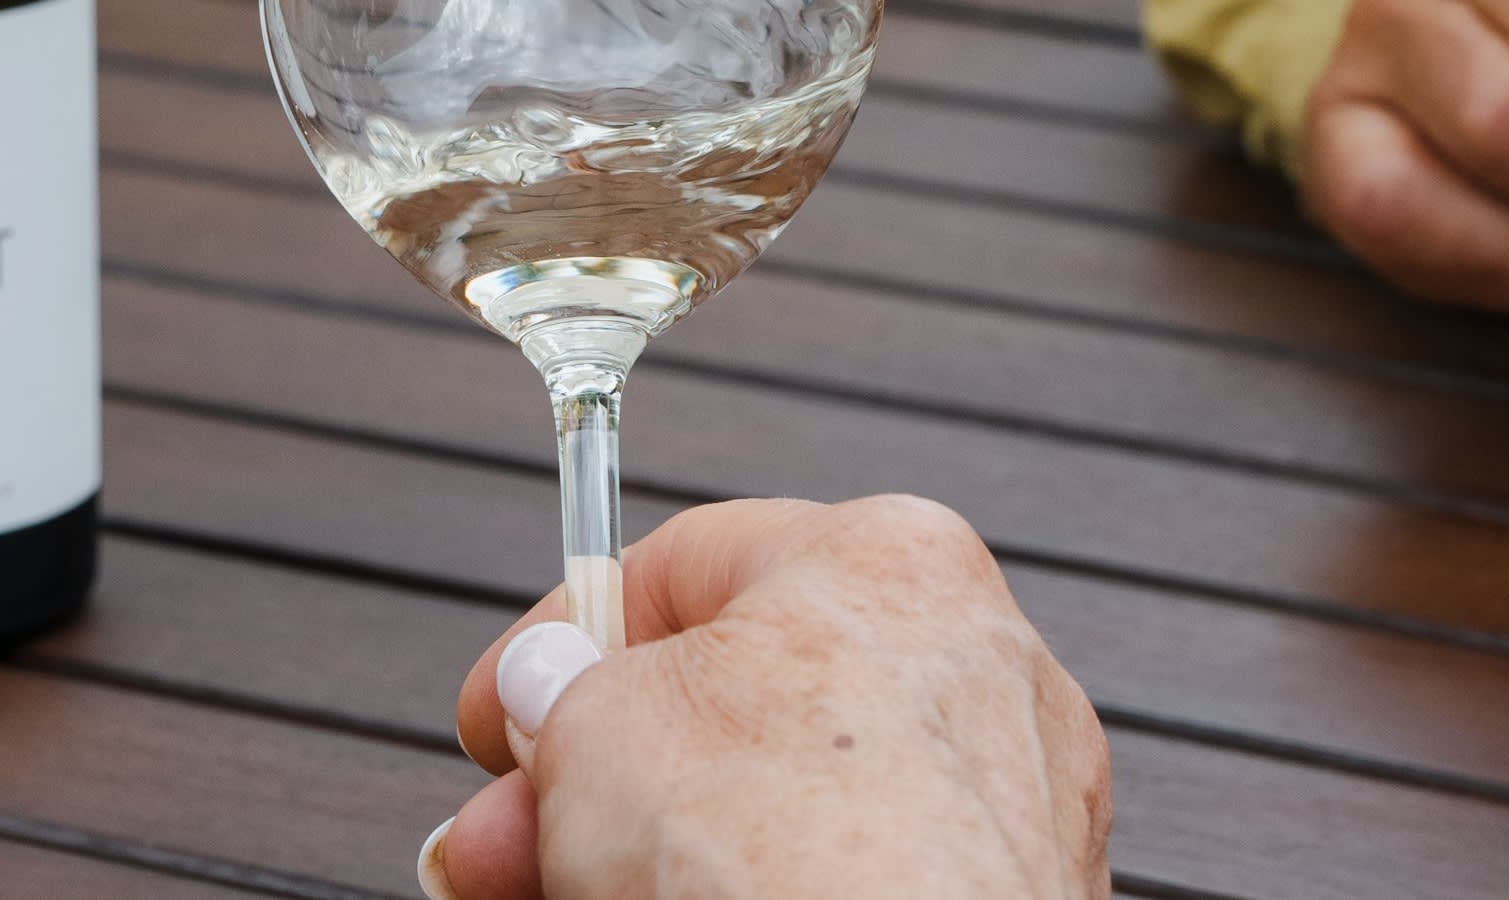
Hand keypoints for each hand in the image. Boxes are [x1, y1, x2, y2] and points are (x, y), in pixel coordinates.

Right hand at [419, 497, 1111, 899]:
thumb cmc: (777, 857)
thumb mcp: (593, 730)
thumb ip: (562, 691)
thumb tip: (549, 694)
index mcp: (887, 559)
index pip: (690, 563)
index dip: (565, 637)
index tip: (504, 710)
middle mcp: (974, 665)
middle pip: (734, 701)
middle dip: (595, 776)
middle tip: (502, 843)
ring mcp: (1005, 801)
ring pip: (787, 805)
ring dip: (655, 845)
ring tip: (558, 896)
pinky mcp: (1004, 898)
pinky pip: (851, 876)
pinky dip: (760, 893)